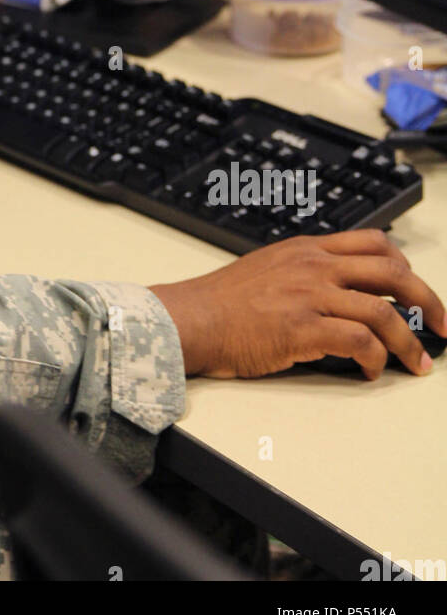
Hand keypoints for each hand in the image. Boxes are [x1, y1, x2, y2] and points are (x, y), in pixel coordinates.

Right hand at [149, 229, 446, 379]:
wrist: (192, 317)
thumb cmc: (223, 302)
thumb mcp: (269, 267)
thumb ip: (306, 271)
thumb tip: (342, 291)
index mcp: (307, 248)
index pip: (374, 243)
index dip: (407, 267)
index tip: (418, 290)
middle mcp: (314, 266)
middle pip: (392, 272)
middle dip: (428, 300)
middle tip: (442, 324)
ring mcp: (309, 295)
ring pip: (383, 311)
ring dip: (409, 341)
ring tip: (417, 362)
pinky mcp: (302, 329)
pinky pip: (359, 343)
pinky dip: (376, 360)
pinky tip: (373, 371)